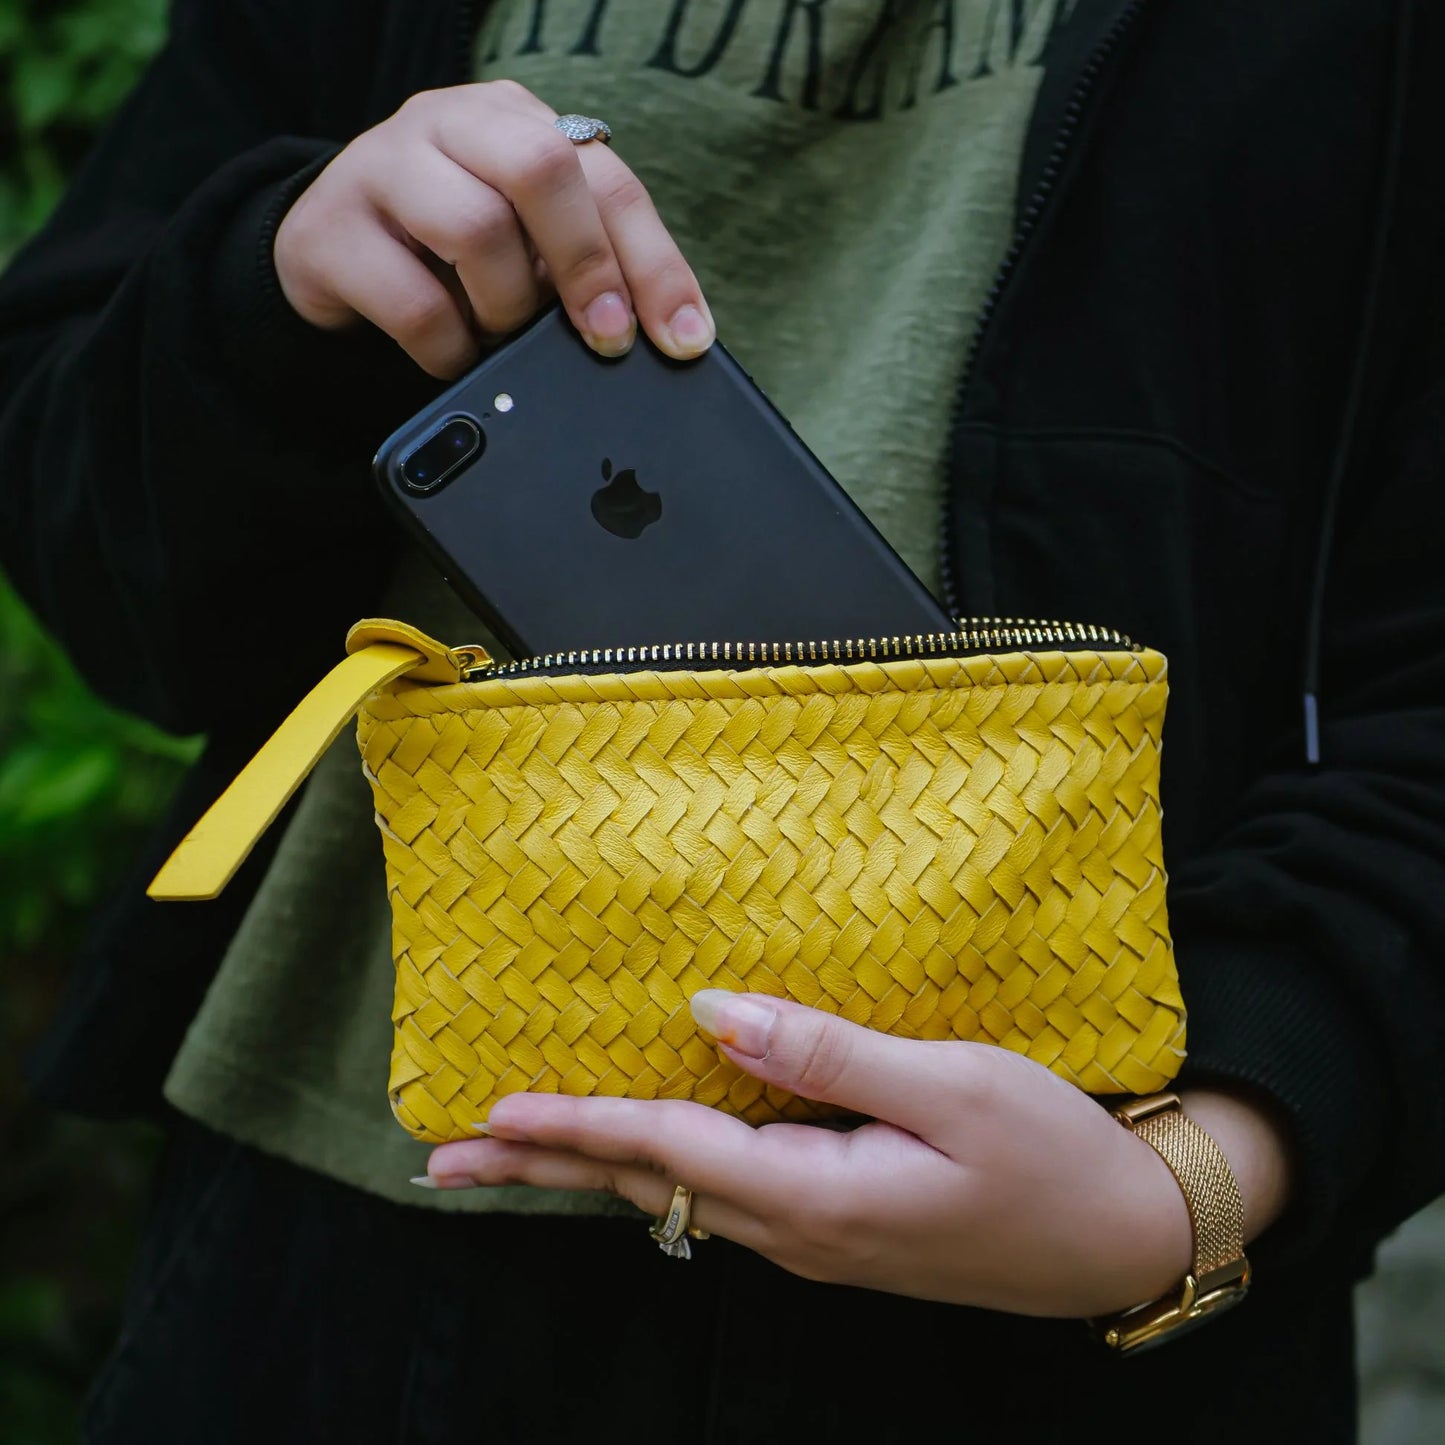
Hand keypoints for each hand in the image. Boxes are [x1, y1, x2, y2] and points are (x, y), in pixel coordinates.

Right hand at [274, 81, 712, 377]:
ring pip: (476, 229)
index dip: (655, 263)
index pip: (606, 177)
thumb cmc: (445, 254)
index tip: (684, 339)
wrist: (324, 255)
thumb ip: (584, 265)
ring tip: (503, 337)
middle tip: (606, 339)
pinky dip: (452, 350)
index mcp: (513, 120)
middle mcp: (449, 124)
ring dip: (508, 309)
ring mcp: (381, 167)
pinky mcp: (331, 230)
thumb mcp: (524, 245)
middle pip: (541, 168)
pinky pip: (415, 304)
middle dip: (588, 265)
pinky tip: (455, 356)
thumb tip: (666, 338)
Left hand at [423, 992, 1292, 1316]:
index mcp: (820, 1197)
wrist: (1124, 1236)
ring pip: (675, 1197)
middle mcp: (800, 1232)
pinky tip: (635, 1156)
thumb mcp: (951, 1086)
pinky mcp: (838, 1225)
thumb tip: (712, 1012)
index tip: (490, 1114)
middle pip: (646, 1187)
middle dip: (546, 1166)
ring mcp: (817, 1238)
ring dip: (590, 1168)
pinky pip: (720, 1195)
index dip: (577, 1122)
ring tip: (517, 1153)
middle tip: (446, 1162)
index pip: (669, 1150)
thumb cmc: (1051, 1153)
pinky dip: (654, 1170)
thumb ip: (826, 1054)